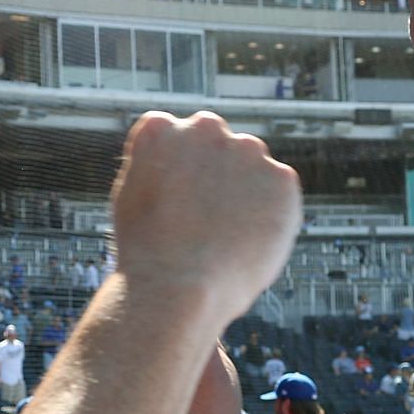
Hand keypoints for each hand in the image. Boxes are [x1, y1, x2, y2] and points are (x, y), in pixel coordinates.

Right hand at [109, 112, 299, 325]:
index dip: (179, 172)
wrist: (180, 285)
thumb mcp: (131, 196)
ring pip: (252, 167)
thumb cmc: (147, 252)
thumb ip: (157, 168)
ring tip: (227, 236)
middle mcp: (205, 128)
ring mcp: (248, 150)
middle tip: (207, 218)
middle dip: (215, 173)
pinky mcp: (282, 177)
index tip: (179, 199)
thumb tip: (180, 166)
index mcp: (161, 128)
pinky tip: (249, 240)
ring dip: (245, 191)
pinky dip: (271, 213)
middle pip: (218, 144)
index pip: (175, 136)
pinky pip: (279, 192)